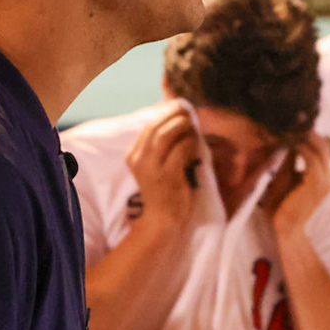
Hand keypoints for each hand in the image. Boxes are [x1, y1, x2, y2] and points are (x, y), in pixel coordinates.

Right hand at [126, 103, 198, 231]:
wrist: (161, 221)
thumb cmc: (162, 193)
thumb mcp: (155, 167)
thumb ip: (161, 148)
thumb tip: (177, 122)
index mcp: (133, 156)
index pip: (148, 127)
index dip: (164, 114)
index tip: (178, 108)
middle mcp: (139, 160)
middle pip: (156, 127)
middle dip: (174, 116)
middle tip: (188, 113)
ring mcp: (152, 168)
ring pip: (166, 135)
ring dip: (182, 127)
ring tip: (192, 126)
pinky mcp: (167, 176)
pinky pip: (181, 150)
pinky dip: (191, 143)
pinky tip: (196, 144)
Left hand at [259, 134, 329, 239]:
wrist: (285, 227)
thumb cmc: (282, 204)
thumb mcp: (286, 175)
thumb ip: (289, 158)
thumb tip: (286, 138)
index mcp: (325, 174)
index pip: (321, 146)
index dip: (307, 134)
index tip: (289, 125)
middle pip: (323, 143)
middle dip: (305, 131)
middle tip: (286, 123)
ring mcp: (326, 178)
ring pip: (318, 146)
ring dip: (300, 137)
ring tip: (283, 131)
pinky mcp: (316, 182)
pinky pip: (309, 155)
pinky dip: (297, 147)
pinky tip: (284, 143)